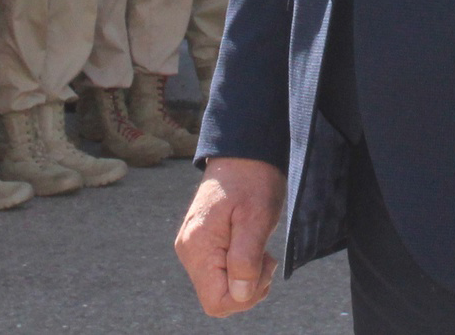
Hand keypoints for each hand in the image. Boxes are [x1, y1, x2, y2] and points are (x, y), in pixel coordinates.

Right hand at [175, 158, 284, 315]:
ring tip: (260, 249)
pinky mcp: (202, 245)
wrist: (244, 152)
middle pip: (218, 299)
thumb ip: (246, 258)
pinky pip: (221, 274)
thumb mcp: (257, 217)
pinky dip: (241, 269)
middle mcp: (189, 251)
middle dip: (248, 288)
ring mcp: (193, 248)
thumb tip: (240, 294)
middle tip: (266, 257)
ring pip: (221, 289)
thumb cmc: (252, 180)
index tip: (264, 266)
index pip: (217, 302)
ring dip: (247, 278)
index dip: (245, 297)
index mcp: (198, 246)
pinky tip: (252, 248)